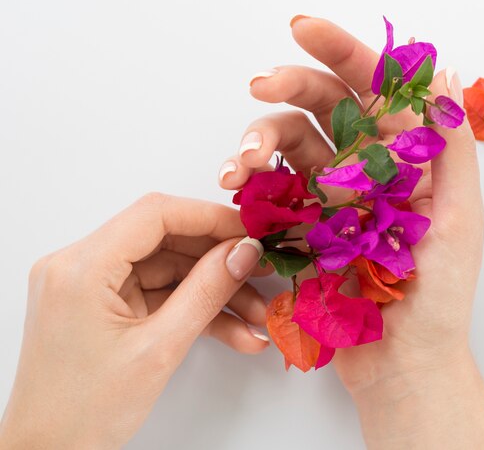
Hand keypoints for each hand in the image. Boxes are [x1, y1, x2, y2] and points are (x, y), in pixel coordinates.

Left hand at [0, 194, 268, 449]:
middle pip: (165, 240)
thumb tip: (243, 253)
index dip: (210, 217)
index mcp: (80, 268)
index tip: (250, 230)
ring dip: (213, 290)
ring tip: (254, 315)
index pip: (154, 215)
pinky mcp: (103, 303)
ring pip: (168, 269)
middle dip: (218, 259)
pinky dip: (194, 308)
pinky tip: (232, 330)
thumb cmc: (84, 413)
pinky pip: (158, 292)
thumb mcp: (159, 349)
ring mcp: (91, 285)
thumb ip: (207, 292)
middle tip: (260, 270)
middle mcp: (79, 266)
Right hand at [220, 16, 483, 448]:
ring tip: (241, 161)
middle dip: (289, 89)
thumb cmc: (439, 298)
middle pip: (322, 109)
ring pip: (289, 147)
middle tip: (260, 85)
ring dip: (260, 141)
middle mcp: (365, 170)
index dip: (342, 53)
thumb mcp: (459, 219)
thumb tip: (443, 74)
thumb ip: (451, 148)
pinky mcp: (302, 229)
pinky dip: (251, 185)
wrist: (401, 364)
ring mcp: (329, 199)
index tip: (304, 30)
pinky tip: (236, 187)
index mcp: (406, 159)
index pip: (374, 90)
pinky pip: (271, 193)